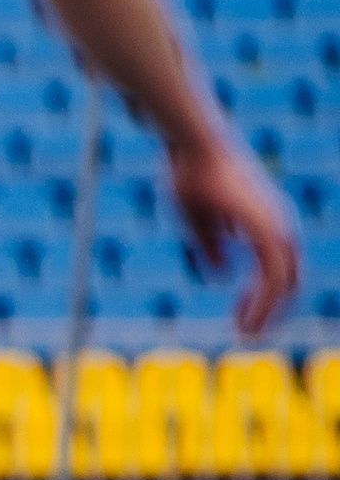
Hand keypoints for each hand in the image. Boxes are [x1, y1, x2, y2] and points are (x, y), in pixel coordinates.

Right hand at [167, 136, 298, 336]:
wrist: (194, 145)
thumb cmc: (191, 173)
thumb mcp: (199, 218)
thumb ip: (212, 246)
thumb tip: (220, 273)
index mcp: (267, 221)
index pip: (278, 269)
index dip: (261, 297)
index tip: (238, 316)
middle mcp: (280, 225)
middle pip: (289, 280)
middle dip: (269, 311)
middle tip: (245, 333)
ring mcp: (277, 227)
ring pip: (286, 283)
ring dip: (268, 313)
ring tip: (246, 334)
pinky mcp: (267, 230)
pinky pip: (273, 277)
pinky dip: (263, 302)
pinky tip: (244, 318)